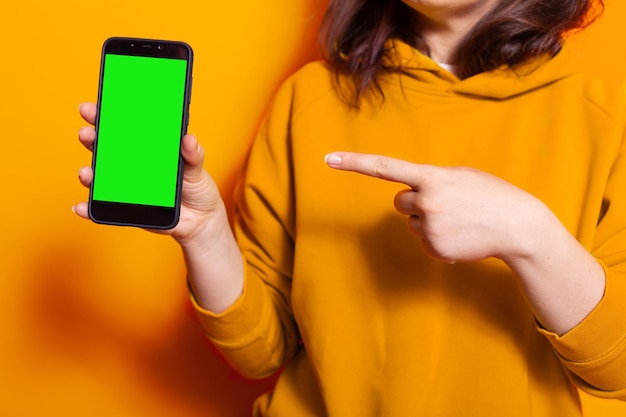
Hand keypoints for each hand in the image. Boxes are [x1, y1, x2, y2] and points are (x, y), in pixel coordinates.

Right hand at [74, 103, 226, 244]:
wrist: (200, 220)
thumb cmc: (196, 188)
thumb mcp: (196, 168)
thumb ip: (193, 154)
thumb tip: (188, 139)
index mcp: (146, 148)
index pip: (122, 127)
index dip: (105, 115)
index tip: (94, 107)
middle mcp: (130, 165)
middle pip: (104, 148)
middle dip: (91, 138)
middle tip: (87, 133)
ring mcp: (125, 186)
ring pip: (99, 177)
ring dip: (88, 173)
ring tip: (87, 173)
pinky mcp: (125, 208)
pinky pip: (102, 207)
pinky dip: (88, 208)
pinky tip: (83, 207)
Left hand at [325, 152, 548, 263]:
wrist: (518, 226)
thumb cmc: (490, 195)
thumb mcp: (460, 176)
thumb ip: (431, 181)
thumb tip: (411, 198)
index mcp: (431, 176)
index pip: (385, 167)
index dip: (355, 163)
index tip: (328, 159)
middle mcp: (425, 201)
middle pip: (400, 203)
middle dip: (416, 203)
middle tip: (446, 205)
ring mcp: (429, 227)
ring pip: (412, 224)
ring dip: (429, 223)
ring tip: (459, 222)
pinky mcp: (435, 249)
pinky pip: (424, 243)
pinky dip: (439, 241)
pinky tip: (461, 237)